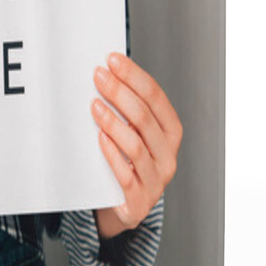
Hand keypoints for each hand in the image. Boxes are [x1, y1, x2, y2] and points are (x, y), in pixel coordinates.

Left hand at [90, 53, 181, 238]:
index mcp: (170, 132)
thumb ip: (126, 110)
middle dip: (120, 93)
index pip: (156, 97)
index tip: (112, 60)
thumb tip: (104, 74)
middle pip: (145, 118)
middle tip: (99, 77)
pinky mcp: (138, 201)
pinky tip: (100, 139)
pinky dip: (112, 155)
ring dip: (114, 122)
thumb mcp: (132, 133)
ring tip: (94, 106)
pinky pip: (126, 175)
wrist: (122, 205)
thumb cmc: (127, 162)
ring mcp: (156, 179)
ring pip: (136, 146)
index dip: (134, 76)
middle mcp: (168, 155)